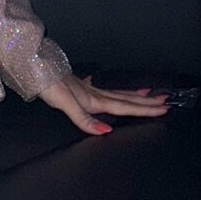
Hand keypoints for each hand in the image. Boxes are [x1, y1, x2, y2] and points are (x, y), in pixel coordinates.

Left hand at [39, 74, 170, 135]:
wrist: (34, 68)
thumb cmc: (48, 85)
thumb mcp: (65, 104)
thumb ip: (84, 119)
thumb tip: (105, 131)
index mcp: (94, 99)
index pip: (124, 106)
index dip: (144, 109)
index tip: (163, 109)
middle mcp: (93, 93)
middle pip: (125, 99)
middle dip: (146, 102)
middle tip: (165, 101)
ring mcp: (86, 89)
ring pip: (116, 94)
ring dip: (132, 96)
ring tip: (146, 94)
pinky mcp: (77, 87)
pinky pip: (100, 90)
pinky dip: (108, 91)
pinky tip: (103, 88)